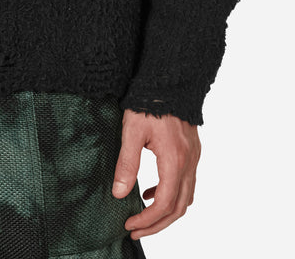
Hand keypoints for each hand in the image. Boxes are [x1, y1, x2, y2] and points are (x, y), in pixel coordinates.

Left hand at [112, 109, 200, 239]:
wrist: (169, 82)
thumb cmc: (149, 104)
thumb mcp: (131, 132)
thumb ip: (127, 164)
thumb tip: (119, 193)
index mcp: (174, 160)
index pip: (163, 203)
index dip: (147, 220)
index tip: (129, 224)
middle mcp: (189, 162)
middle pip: (179, 207)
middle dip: (158, 224)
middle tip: (136, 230)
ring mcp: (194, 157)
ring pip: (186, 197)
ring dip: (167, 211)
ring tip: (144, 215)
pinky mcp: (193, 151)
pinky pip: (187, 182)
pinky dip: (172, 194)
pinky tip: (152, 190)